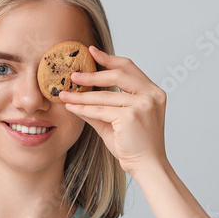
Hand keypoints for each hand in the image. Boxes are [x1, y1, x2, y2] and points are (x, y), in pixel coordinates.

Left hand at [58, 45, 169, 175]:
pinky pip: (101, 110)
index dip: (109, 59)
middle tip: (73, 75)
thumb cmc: (134, 146)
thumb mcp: (116, 121)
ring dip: (82, 95)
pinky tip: (72, 107)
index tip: (91, 52)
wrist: (147, 166)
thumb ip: (101, 107)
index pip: (129, 69)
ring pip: (105, 95)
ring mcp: (142, 105)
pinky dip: (84, 108)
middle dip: (93, 74)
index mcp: (153, 92)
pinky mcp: (131, 116)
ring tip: (65, 93)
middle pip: (119, 74)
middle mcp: (151, 95)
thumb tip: (77, 96)